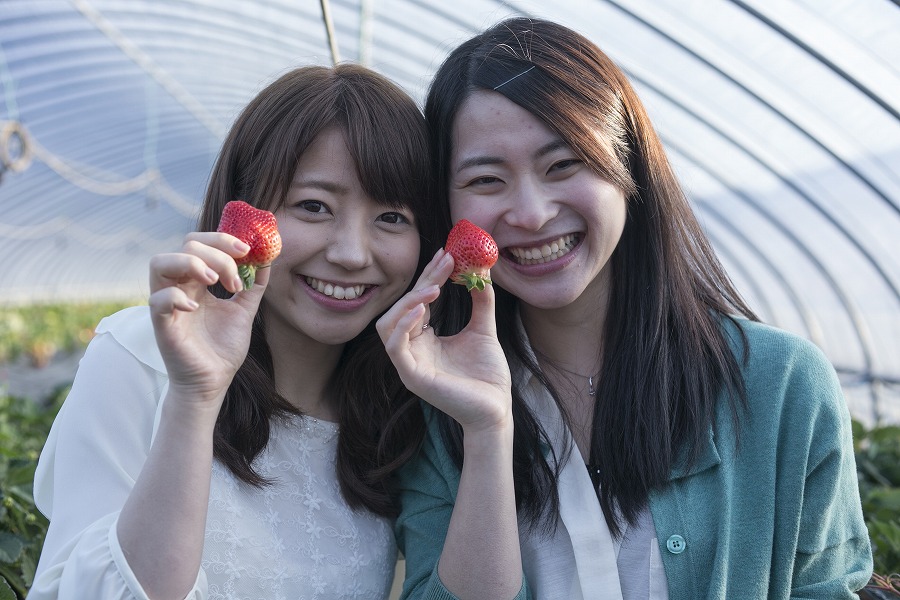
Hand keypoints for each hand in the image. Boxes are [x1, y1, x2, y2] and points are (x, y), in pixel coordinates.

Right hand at [148, 231, 267, 408]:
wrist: (213, 381)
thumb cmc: (222, 348)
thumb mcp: (244, 311)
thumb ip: (253, 287)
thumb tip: (267, 261)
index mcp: (196, 282)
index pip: (199, 243)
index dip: (221, 239)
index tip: (246, 250)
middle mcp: (179, 287)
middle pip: (185, 246)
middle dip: (216, 254)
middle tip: (234, 280)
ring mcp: (167, 304)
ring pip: (160, 262)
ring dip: (191, 264)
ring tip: (214, 282)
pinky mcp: (161, 324)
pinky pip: (157, 299)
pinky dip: (176, 297)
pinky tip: (197, 307)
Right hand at [377, 249, 512, 433]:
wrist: (496, 408)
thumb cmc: (487, 375)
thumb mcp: (484, 330)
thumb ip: (481, 302)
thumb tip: (482, 271)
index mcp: (424, 339)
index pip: (418, 301)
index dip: (429, 276)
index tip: (445, 254)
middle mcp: (412, 349)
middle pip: (400, 308)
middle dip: (420, 282)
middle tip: (444, 262)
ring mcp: (408, 364)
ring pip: (388, 325)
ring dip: (408, 302)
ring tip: (433, 287)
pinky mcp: (411, 376)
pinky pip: (395, 346)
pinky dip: (404, 324)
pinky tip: (422, 309)